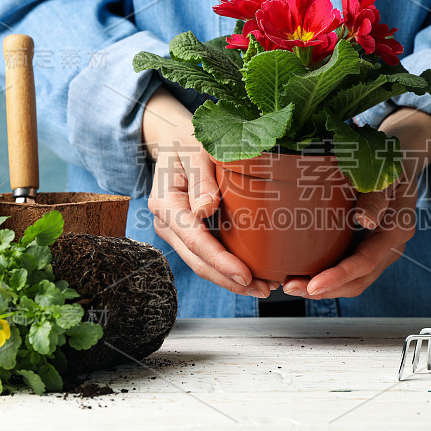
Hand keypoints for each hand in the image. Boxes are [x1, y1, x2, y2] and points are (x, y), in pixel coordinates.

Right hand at [142, 88, 274, 297]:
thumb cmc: (188, 141)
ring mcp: (175, 231)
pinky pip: (206, 256)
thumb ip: (201, 179)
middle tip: (264, 290)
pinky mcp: (187, 233)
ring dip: (230, 280)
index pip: (196, 240)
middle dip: (230, 280)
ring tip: (264, 287)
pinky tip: (252, 275)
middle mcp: (166, 223)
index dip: (221, 262)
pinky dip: (227, 267)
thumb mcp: (197, 150)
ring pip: (202, 264)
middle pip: (198, 261)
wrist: (175, 141)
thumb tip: (206, 210)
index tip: (245, 276)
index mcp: (165, 203)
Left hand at [281, 108, 430, 298]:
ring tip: (293, 285)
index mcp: (397, 228)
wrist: (400, 162)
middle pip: (359, 280)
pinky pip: (350, 272)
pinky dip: (328, 277)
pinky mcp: (369, 249)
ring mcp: (382, 251)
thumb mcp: (384, 172)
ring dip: (325, 288)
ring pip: (355, 282)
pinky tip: (305, 276)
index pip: (367, 262)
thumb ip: (376, 196)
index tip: (314, 284)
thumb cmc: (389, 164)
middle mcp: (392, 246)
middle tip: (292, 287)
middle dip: (326, 289)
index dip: (339, 276)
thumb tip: (366, 221)